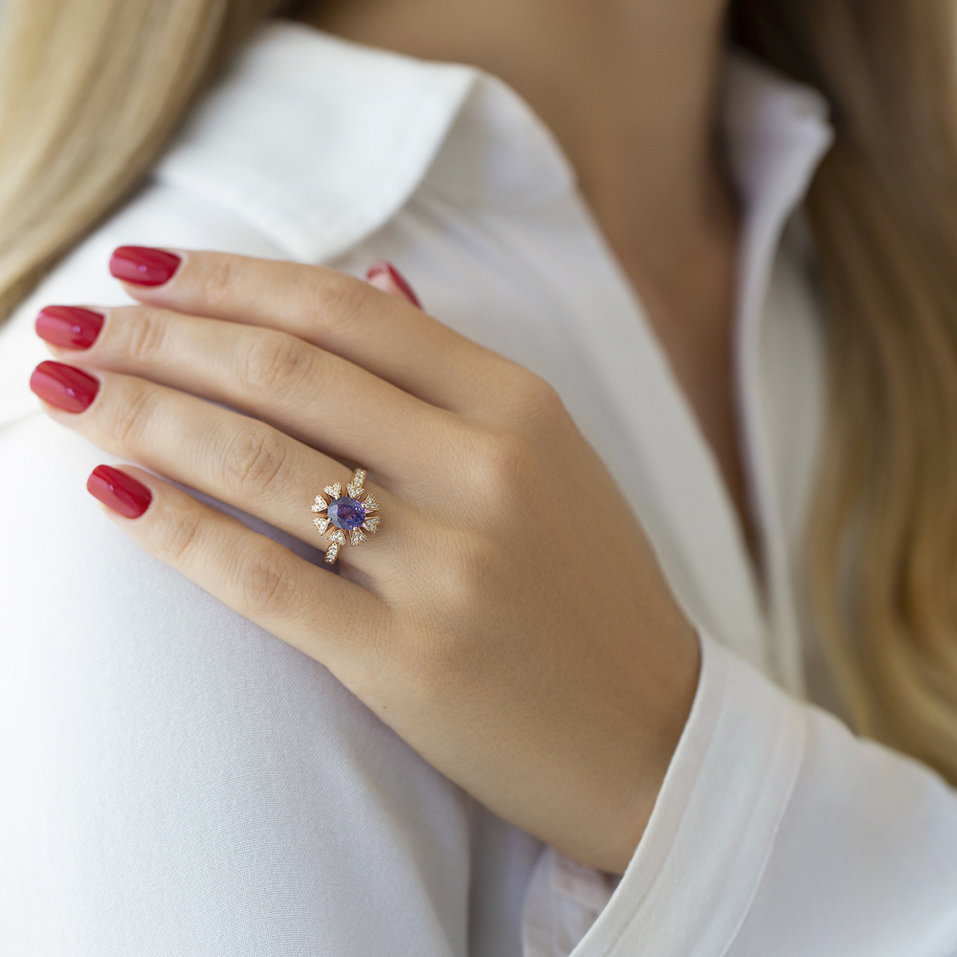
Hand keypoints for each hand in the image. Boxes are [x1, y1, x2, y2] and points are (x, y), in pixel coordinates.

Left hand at [30, 247, 700, 874]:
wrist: (652, 734)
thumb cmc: (592, 592)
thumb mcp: (552, 459)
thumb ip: (455, 375)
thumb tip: (370, 278)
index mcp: (522, 407)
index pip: (347, 309)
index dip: (229, 278)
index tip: (145, 266)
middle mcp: (486, 472)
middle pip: (288, 372)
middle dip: (161, 334)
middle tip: (77, 319)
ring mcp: (450, 569)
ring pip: (260, 462)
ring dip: (140, 412)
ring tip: (64, 386)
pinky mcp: (409, 662)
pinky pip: (264, 576)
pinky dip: (173, 524)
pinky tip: (109, 487)